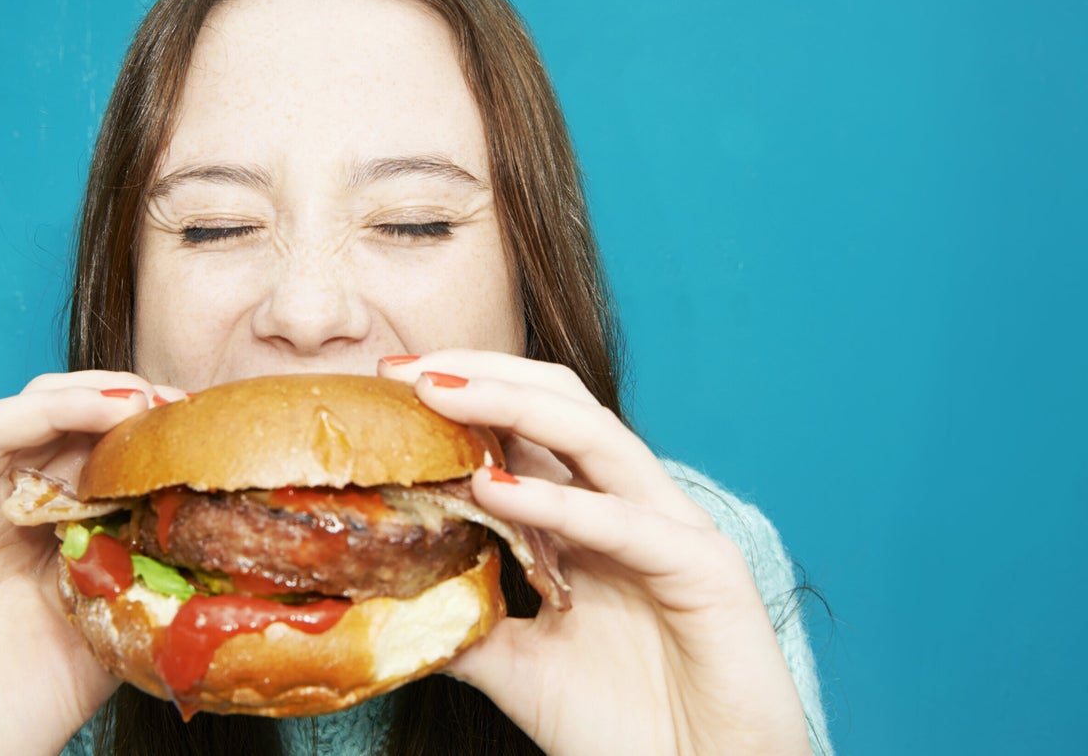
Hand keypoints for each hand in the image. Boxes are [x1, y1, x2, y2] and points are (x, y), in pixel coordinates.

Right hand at [0, 314, 182, 755]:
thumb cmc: (11, 716)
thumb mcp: (102, 641)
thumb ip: (138, 584)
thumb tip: (212, 549)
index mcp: (38, 528)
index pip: (89, 446)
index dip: (138, 423)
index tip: (196, 416)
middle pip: (45, 423)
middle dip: (110, 403)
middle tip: (168, 405)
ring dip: (54, 404)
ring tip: (115, 400)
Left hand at [378, 352, 809, 755]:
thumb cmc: (625, 729)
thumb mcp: (516, 666)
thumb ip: (465, 620)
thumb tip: (381, 599)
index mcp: (592, 518)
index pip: (527, 426)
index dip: (462, 395)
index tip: (385, 385)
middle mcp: (632, 507)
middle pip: (560, 403)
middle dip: (481, 374)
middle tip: (403, 368)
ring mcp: (673, 530)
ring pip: (594, 435)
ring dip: (512, 404)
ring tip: (438, 392)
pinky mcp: (706, 569)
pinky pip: (623, 521)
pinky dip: (556, 501)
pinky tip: (493, 488)